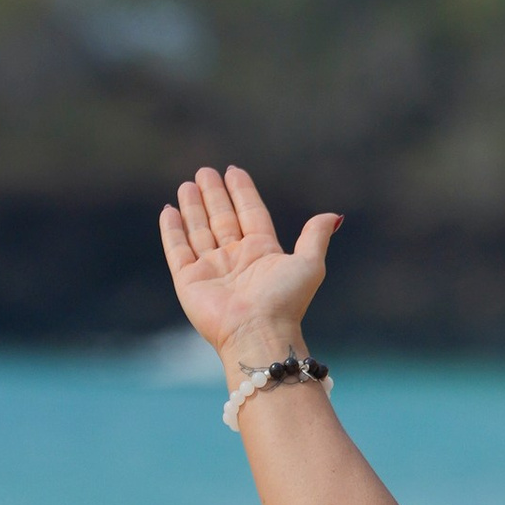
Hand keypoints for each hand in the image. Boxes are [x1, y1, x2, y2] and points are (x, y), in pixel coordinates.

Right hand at [159, 162, 339, 369]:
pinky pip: (178, 250)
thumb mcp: (310, 264)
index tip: (233, 170)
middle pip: (223, 219)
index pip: (250, 214)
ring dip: (194, 207)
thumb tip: (335, 216)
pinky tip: (169, 210)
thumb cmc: (285, 301)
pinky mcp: (190, 281)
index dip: (242, 192)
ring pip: (200, 231)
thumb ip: (316, 236)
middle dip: (214, 195)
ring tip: (187, 184)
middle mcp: (236, 260)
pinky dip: (173, 230)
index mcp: (263, 253)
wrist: (258, 334)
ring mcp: (212, 270)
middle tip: (205, 171)